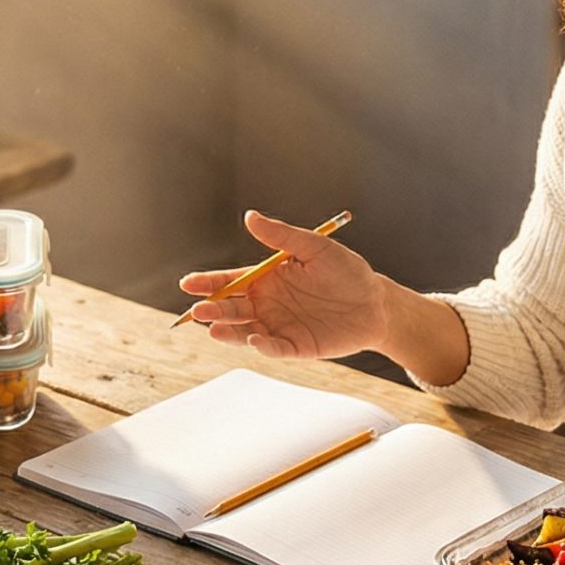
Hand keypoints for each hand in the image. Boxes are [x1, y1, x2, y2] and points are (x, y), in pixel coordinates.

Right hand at [178, 211, 391, 359]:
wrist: (376, 302)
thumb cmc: (346, 271)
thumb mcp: (314, 247)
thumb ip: (282, 236)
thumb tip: (250, 216)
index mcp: (266, 278)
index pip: (230, 281)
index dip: (208, 283)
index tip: (188, 283)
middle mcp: (267, 303)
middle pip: (231, 308)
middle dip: (212, 309)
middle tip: (198, 310)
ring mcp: (279, 326)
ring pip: (244, 330)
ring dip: (228, 331)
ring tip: (213, 328)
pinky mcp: (296, 346)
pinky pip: (274, 347)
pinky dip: (262, 345)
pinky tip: (254, 339)